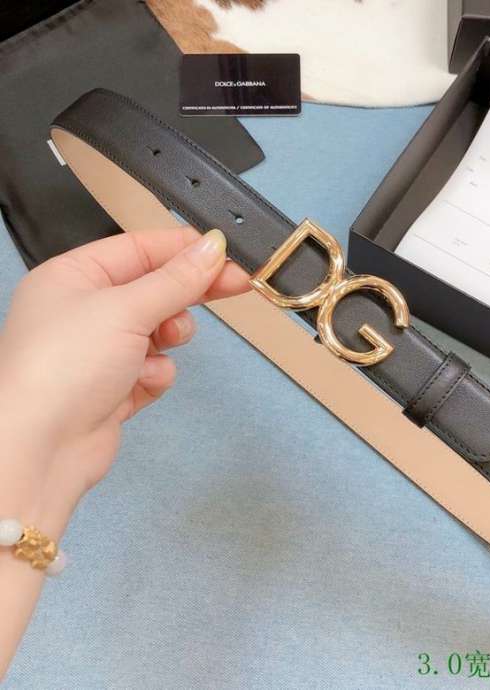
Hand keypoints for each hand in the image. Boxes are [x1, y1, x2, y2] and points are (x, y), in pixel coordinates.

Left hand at [0, 227, 248, 519]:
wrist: (41, 450)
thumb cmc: (68, 365)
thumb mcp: (126, 308)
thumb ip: (177, 279)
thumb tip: (214, 245)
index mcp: (73, 277)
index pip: (139, 249)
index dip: (184, 249)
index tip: (226, 253)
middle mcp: (84, 310)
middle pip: (152, 289)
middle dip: (187, 292)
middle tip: (236, 285)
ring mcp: (99, 351)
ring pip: (158, 330)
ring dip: (168, 337)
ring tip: (164, 345)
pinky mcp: (113, 387)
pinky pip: (153, 368)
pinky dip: (154, 374)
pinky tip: (141, 383)